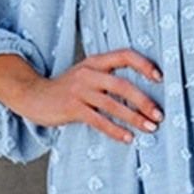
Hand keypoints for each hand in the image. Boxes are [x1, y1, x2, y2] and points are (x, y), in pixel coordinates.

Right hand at [19, 47, 164, 144]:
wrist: (33, 95)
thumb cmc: (66, 88)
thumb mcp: (87, 74)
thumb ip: (108, 77)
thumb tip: (141, 94)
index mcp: (95, 61)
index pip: (124, 55)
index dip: (144, 64)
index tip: (160, 78)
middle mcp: (89, 73)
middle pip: (122, 84)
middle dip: (144, 100)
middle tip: (159, 114)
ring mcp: (80, 91)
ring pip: (112, 104)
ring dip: (134, 118)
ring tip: (150, 128)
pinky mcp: (72, 108)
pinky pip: (99, 120)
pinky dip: (115, 130)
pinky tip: (128, 138)